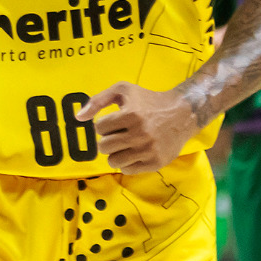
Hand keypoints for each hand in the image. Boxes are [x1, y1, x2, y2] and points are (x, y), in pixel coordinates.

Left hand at [78, 81, 198, 174]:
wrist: (182, 113)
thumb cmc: (148, 100)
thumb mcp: (123, 90)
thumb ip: (98, 100)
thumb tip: (78, 118)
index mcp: (132, 114)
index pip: (99, 128)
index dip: (104, 124)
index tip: (114, 122)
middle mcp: (140, 133)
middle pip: (104, 146)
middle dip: (107, 140)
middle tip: (117, 135)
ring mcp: (148, 150)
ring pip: (113, 161)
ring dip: (115, 153)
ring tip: (124, 145)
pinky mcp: (156, 162)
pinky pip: (128, 170)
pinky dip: (127, 162)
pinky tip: (134, 152)